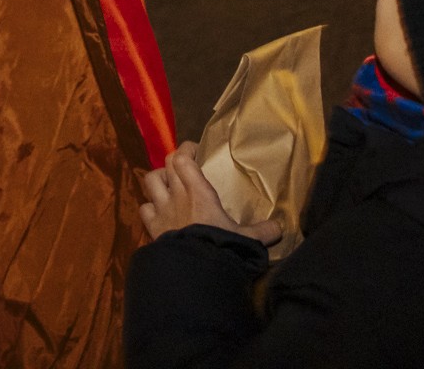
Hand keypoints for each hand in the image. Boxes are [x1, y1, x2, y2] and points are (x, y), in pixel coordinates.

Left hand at [139, 143, 281, 244]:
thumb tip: (280, 228)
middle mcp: (176, 195)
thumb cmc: (221, 247)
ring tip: (168, 185)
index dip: (186, 150)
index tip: (196, 151)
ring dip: (158, 180)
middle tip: (185, 167)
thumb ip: (263, 231)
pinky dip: (149, 208)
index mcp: (198, 191)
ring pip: (150, 181)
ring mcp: (161, 211)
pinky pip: (143, 210)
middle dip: (174, 161)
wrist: (194, 272)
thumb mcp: (247, 239)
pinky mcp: (152, 230)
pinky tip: (157, 213)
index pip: (183, 158)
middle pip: (166, 164)